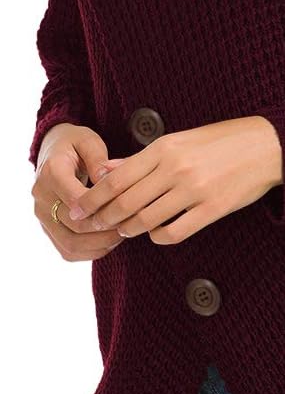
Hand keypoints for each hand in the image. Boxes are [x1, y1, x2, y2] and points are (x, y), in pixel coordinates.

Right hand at [31, 124, 126, 260]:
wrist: (53, 152)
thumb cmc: (76, 145)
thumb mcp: (88, 141)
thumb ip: (98, 158)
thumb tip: (106, 179)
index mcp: (51, 172)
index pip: (77, 200)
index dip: (104, 208)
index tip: (128, 206)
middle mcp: (42, 196)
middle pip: (76, 225)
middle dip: (107, 228)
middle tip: (132, 223)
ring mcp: (42, 216)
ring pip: (71, 244)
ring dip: (101, 244)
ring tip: (124, 233)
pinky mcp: (48, 229)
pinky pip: (68, 251)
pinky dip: (91, 252)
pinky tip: (111, 242)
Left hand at [66, 116, 282, 244]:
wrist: (266, 146)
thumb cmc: (221, 141)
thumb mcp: (179, 140)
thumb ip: (141, 158)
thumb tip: (106, 170)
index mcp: (165, 148)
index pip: (116, 178)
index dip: (92, 197)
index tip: (79, 209)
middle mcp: (176, 169)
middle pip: (126, 202)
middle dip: (104, 218)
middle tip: (94, 225)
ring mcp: (195, 191)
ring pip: (147, 220)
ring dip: (130, 229)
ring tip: (125, 229)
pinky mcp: (213, 209)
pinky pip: (175, 232)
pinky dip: (158, 237)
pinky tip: (156, 234)